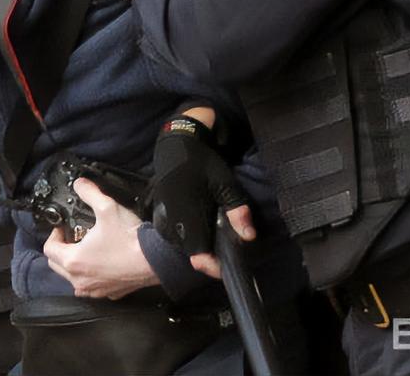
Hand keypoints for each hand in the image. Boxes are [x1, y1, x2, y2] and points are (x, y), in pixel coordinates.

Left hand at [43, 178, 158, 299]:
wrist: (157, 261)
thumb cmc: (130, 239)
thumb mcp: (107, 207)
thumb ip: (89, 193)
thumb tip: (80, 183)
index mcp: (73, 261)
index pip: (49, 249)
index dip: (54, 234)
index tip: (63, 228)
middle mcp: (80, 280)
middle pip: (56, 265)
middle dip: (61, 249)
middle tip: (72, 236)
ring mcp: (95, 290)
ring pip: (72, 278)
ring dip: (74, 264)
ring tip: (86, 249)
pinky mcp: (109, 294)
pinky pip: (91, 286)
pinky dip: (90, 275)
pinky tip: (102, 263)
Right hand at [150, 116, 253, 275]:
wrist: (176, 142)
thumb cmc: (202, 163)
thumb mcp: (226, 184)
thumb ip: (238, 211)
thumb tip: (249, 237)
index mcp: (188, 216)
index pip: (197, 254)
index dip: (211, 265)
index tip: (225, 266)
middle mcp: (172, 220)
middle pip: (189, 250)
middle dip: (206, 254)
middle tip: (224, 250)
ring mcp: (163, 214)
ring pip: (179, 242)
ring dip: (195, 244)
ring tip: (212, 238)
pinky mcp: (160, 209)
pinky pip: (171, 231)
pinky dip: (184, 234)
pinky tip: (197, 225)